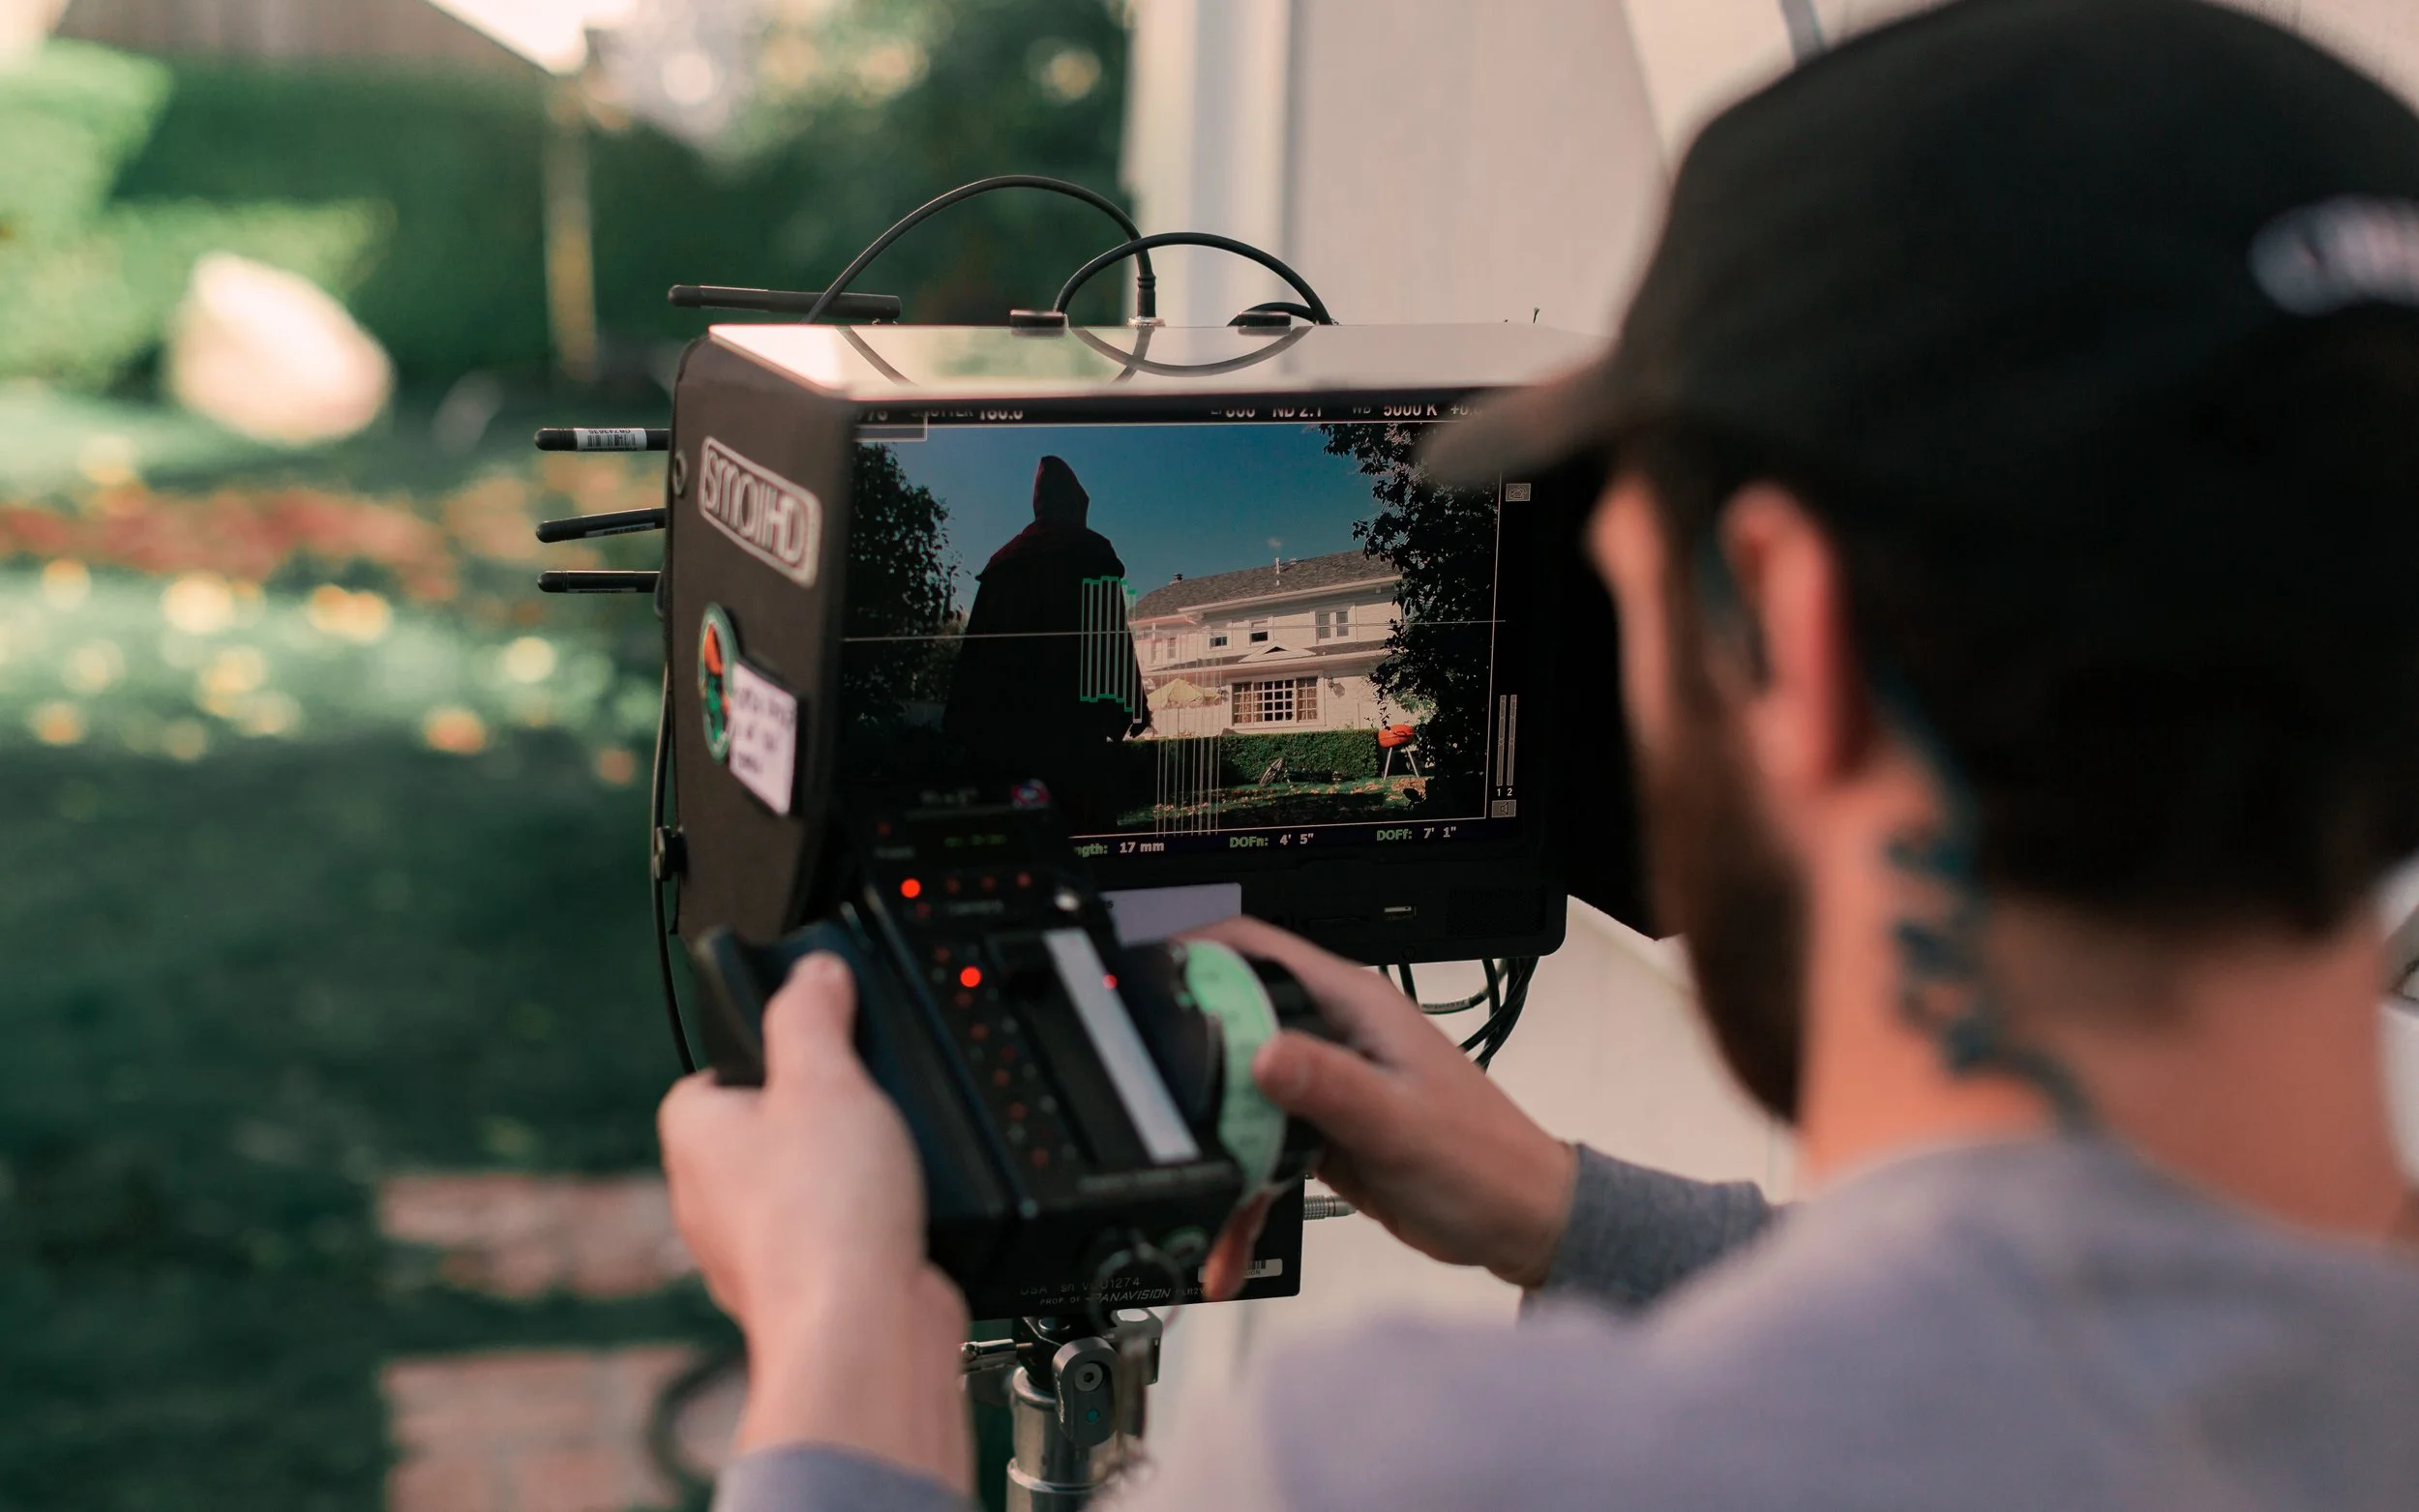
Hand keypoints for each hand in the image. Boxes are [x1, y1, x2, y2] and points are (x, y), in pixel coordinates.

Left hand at [658, 954, 969, 1489]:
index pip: (717, 1070)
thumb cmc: (821, 1218)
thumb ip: (813, 1012)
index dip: (770, 1050)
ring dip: (853, 1169)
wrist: (861, 1330)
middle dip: (825, 1112)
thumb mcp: (825, 1076)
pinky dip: (874, 1219)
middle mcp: (712, 1197)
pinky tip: (903, 1211)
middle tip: (866, 1100)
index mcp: (694, 1136)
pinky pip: (842, 1230)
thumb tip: (812, 972)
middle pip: (772, 1123)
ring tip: (890, 1160)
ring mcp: (758, 1247)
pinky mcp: (809, 1283)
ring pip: (808, 1181)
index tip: (815, 1038)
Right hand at [1194, 918, 1577, 1296]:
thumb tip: (1263, 1054)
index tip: (1146, 985)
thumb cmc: (1484, 1161)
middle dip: (1190, 1072)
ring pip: (1239, 1104)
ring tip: (1199, 1202)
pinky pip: (1259, 1155)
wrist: (1518, 1223)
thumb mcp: (1399, 1121)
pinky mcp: (1318, 1136)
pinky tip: (1228, 1238)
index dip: (1197, 954)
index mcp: (1352, 1006)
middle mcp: (1332, 1038)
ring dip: (1216, 1153)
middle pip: (1231, 1031)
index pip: (1258, 951)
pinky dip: (1240, 1195)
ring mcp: (1323, 1088)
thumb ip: (1330, 1085)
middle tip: (1159, 1115)